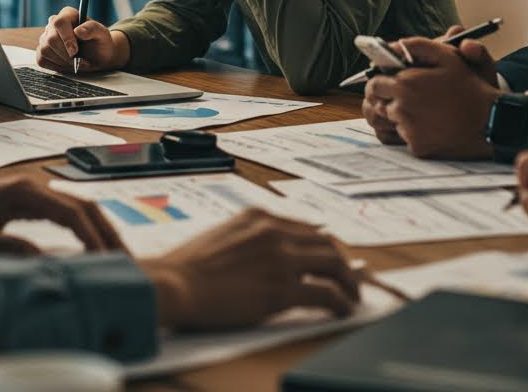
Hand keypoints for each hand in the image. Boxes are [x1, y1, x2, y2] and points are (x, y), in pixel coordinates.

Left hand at [0, 176, 125, 254]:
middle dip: (107, 230)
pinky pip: (69, 215)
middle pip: (85, 205)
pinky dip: (86, 230)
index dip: (90, 235)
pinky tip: (93, 248)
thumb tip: (40, 258)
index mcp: (26, 191)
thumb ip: (2, 245)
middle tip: (125, 257)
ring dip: (100, 229)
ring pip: (81, 208)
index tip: (104, 257)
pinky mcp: (33, 205)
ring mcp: (37, 195)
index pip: (71, 211)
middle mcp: (37, 188)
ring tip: (117, 255)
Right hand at [36, 7, 128, 72]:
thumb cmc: (100, 42)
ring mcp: (46, 37)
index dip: (66, 38)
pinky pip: (41, 60)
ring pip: (45, 50)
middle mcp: (54, 24)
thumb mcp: (102, 34)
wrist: (97, 56)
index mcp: (68, 14)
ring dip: (63, 62)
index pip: (60, 22)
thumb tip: (78, 31)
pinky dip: (55, 66)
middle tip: (80, 61)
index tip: (75, 51)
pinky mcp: (42, 51)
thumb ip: (93, 29)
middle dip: (66, 54)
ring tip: (77, 63)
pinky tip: (67, 65)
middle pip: (51, 39)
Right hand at [141, 209, 359, 330]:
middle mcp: (274, 231)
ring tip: (351, 296)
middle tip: (347, 279)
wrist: (175, 283)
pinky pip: (325, 293)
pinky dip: (341, 301)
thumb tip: (266, 254)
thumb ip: (249, 238)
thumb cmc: (188, 267)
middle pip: (324, 242)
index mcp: (259, 216)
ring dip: (347, 281)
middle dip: (339, 262)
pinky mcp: (283, 289)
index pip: (304, 228)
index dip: (321, 246)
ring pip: (332, 263)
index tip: (328, 259)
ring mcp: (281, 258)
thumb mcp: (223, 235)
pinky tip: (344, 309)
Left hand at [366, 32, 498, 158]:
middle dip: (386, 97)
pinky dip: (413, 131)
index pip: (374, 83)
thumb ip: (417, 46)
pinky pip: (405, 137)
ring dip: (399, 113)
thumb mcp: (447, 57)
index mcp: (405, 84)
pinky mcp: (417, 148)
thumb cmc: (470, 87)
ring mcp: (409, 130)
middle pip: (377, 102)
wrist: (491, 122)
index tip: (389, 79)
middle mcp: (401, 108)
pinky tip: (431, 124)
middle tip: (402, 95)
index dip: (380, 79)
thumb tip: (395, 45)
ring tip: (422, 108)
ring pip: (390, 120)